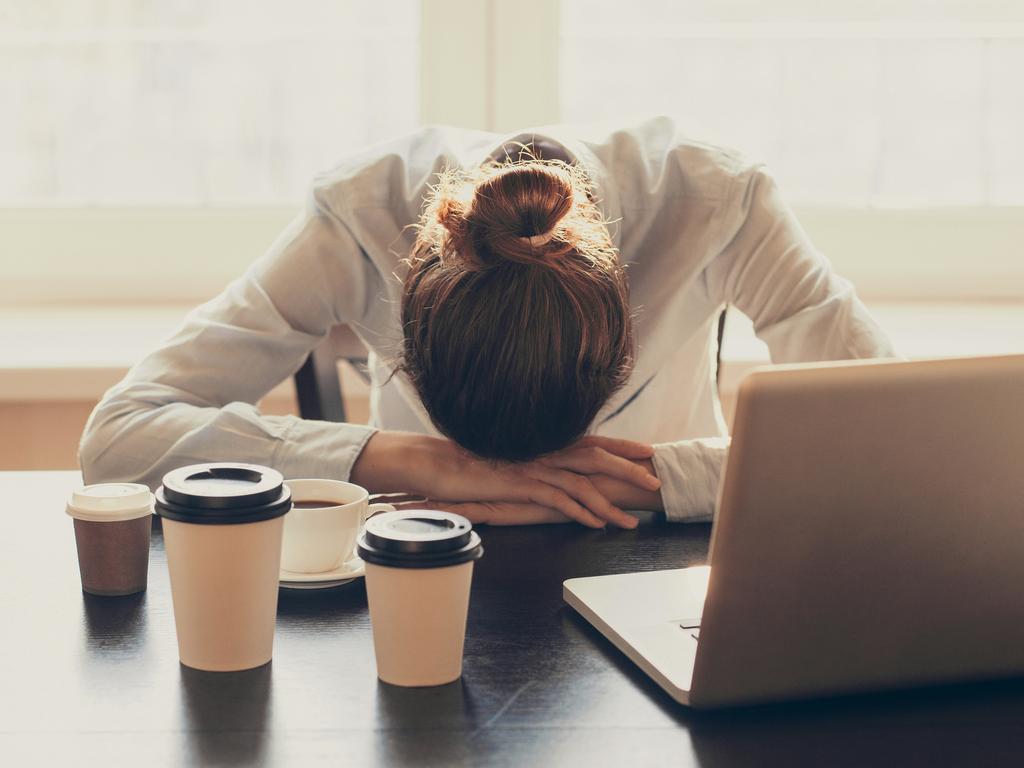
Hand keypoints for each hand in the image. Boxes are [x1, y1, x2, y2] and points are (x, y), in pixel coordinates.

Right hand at [352, 432, 659, 529]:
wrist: (435, 464)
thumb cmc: (469, 464)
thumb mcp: (508, 462)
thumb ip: (531, 464)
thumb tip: (551, 473)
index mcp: (542, 443)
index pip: (590, 441)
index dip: (621, 445)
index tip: (647, 450)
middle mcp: (542, 450)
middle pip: (595, 456)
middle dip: (629, 468)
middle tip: (656, 481)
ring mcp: (532, 466)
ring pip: (582, 481)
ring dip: (610, 501)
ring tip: (632, 519)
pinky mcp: (520, 483)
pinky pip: (557, 498)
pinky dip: (580, 511)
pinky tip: (597, 523)